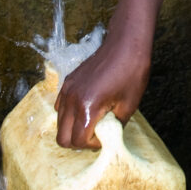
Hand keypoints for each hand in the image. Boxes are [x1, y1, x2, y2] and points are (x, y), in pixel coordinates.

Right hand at [54, 34, 149, 149]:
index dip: (93, 145)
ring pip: (59, 123)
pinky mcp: (67, 82)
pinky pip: (60, 107)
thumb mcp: (128, 106)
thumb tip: (108, 138)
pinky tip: (87, 109)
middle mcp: (72, 99)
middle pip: (62, 137)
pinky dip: (69, 115)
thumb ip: (114, 127)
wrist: (126, 44)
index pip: (78, 141)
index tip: (106, 138)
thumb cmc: (132, 73)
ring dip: (73, 128)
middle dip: (79, 142)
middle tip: (97, 135)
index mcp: (87, 107)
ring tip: (93, 122)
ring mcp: (67, 90)